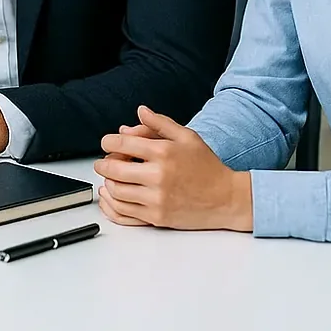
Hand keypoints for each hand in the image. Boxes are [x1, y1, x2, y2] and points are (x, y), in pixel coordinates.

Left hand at [93, 105, 252, 231]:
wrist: (226, 199)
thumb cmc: (207, 167)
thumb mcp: (187, 137)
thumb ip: (160, 123)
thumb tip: (140, 111)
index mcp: (163, 152)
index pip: (121, 143)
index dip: (108, 142)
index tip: (107, 143)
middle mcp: (158, 176)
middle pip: (113, 168)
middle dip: (103, 163)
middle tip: (105, 162)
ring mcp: (157, 199)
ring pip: (116, 191)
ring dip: (107, 183)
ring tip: (112, 178)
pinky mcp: (157, 218)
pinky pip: (123, 213)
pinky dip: (111, 204)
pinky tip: (111, 197)